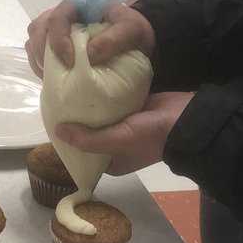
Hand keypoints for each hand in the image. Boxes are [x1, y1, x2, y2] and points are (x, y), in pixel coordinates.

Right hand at [25, 2, 155, 75]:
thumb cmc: (133, 31)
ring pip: (33, 42)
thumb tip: (89, 54)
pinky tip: (54, 81)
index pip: (57, 18)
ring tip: (52, 78)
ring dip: (38, 61)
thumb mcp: (131, 31)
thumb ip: (113, 39)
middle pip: (38, 29)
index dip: (58, 39)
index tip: (71, 61)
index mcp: (78, 6)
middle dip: (41, 51)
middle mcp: (63, 18)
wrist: (137, 42)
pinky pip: (38, 57)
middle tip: (55, 72)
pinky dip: (41, 69)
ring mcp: (56, 33)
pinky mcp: (56, 49)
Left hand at [53, 92, 191, 174]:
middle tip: (57, 99)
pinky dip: (100, 93)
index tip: (54, 122)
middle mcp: (116, 145)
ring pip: (99, 115)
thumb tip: (58, 132)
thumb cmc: (151, 136)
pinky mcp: (131, 107)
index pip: (82, 153)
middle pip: (89, 132)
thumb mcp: (117, 141)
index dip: (68, 140)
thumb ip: (89, 139)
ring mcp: (124, 125)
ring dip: (86, 104)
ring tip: (67, 87)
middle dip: (76, 119)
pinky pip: (110, 101)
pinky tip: (86, 80)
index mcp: (111, 162)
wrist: (189, 119)